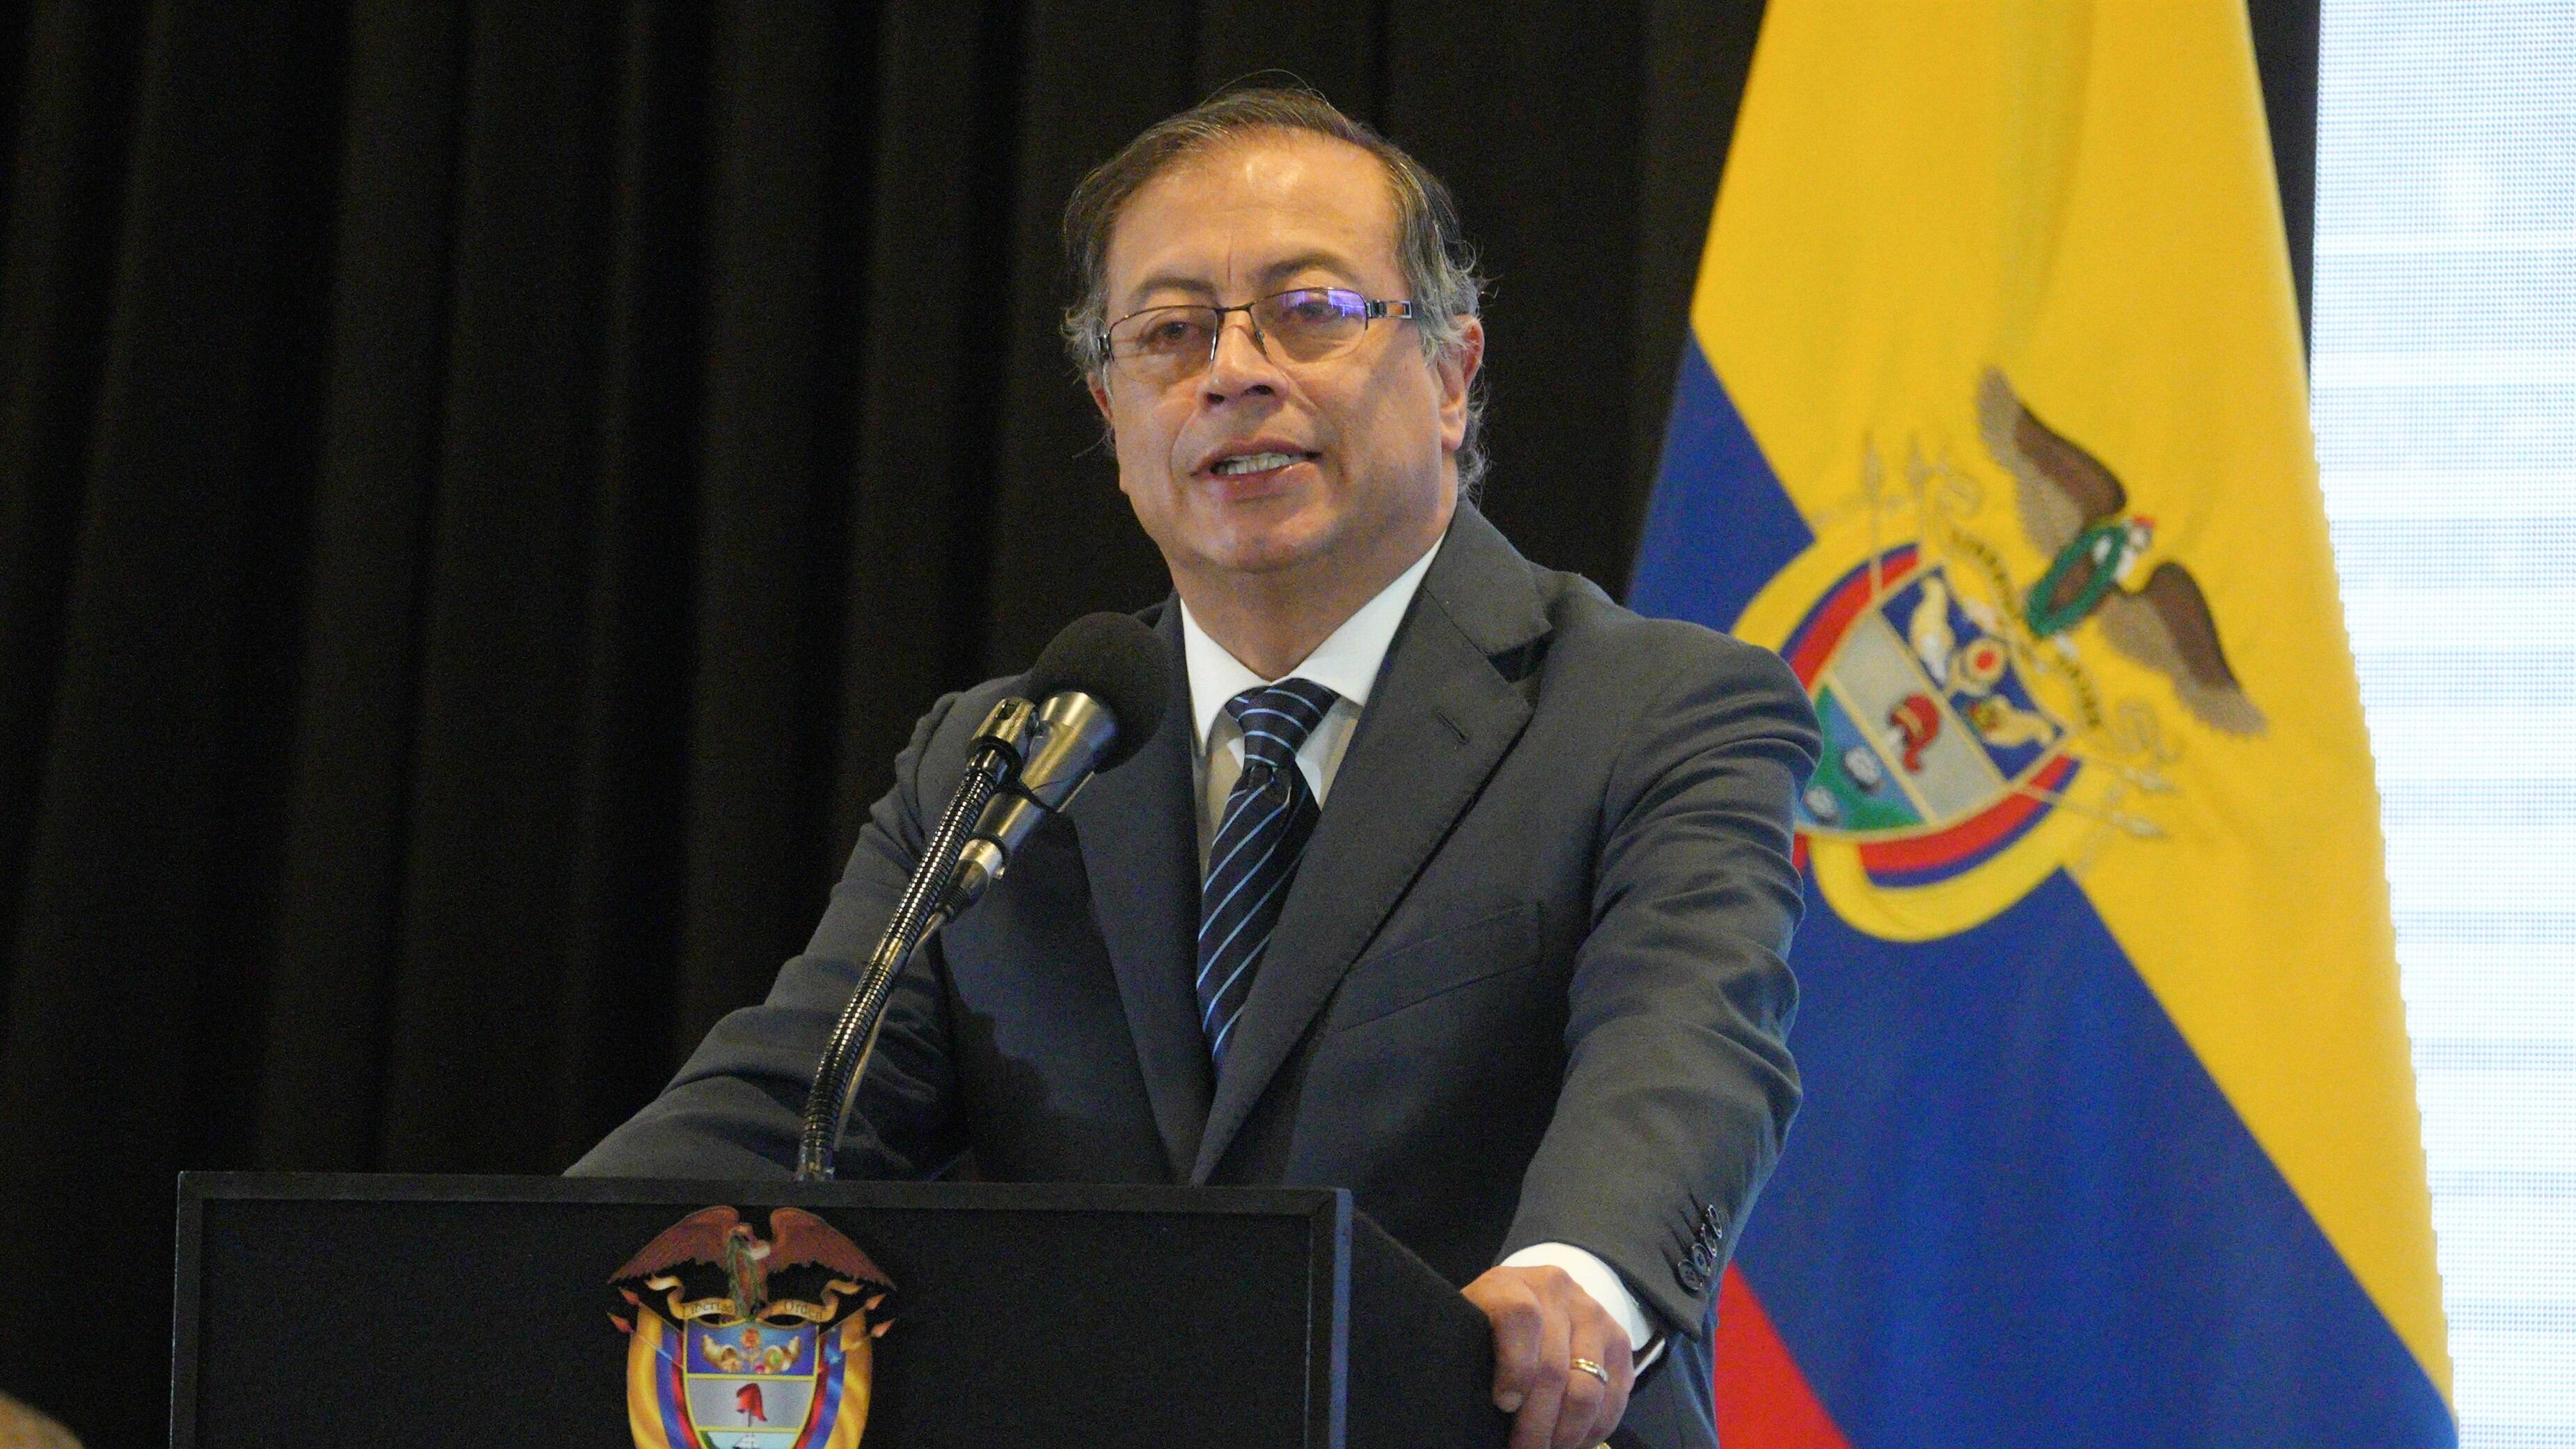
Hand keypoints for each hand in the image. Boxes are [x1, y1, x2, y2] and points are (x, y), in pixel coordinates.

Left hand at [1461, 1264, 1634, 1448]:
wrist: (1524, 1298)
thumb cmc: (1485, 1326)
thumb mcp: (1468, 1330)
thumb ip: (1474, 1354)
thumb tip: (1495, 1407)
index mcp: (1510, 1285)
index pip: (1520, 1318)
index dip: (1515, 1367)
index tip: (1504, 1404)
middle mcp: (1557, 1291)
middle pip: (1555, 1367)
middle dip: (1538, 1423)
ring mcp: (1593, 1313)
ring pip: (1588, 1386)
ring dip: (1568, 1431)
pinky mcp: (1619, 1339)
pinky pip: (1617, 1394)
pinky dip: (1596, 1427)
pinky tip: (1575, 1441)